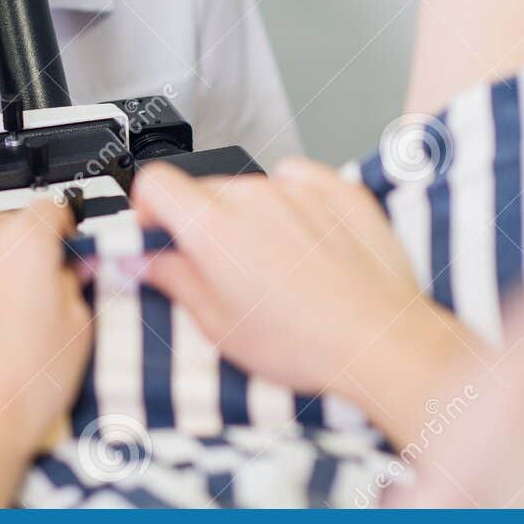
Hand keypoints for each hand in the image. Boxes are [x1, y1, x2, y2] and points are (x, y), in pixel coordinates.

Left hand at [0, 202, 92, 504]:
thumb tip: (69, 270)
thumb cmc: (22, 389)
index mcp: (28, 243)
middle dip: (13, 249)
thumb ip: (74, 286)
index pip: (48, 209)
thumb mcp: (77, 333)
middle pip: (0, 220)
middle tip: (17, 289)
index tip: (56, 242)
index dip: (57, 227)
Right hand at [134, 157, 479, 445]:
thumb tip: (141, 260)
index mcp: (213, 227)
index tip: (157, 233)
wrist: (382, 342)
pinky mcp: (338, 190)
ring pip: (252, 188)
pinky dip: (293, 203)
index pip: (155, 182)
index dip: (147, 209)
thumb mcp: (218, 325)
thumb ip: (171, 280)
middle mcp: (254, 195)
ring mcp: (300, 189)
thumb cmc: (305, 343)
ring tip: (274, 266)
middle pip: (204, 189)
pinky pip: (298, 180)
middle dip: (201, 222)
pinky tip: (304, 243)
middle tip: (220, 269)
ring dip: (249, 216)